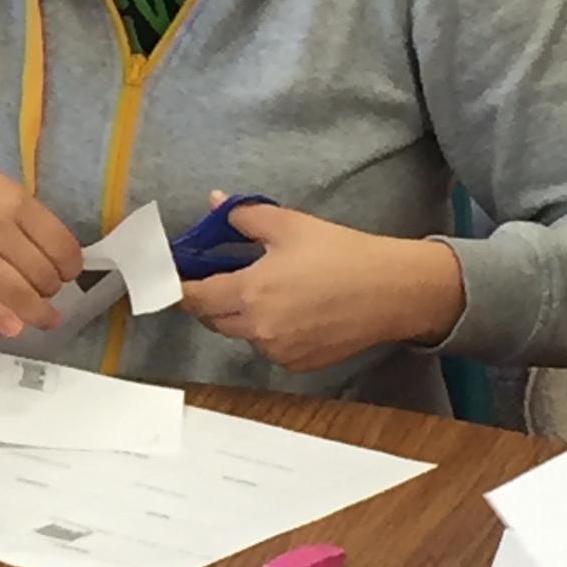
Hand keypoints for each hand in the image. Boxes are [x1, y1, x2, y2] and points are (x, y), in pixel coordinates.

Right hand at [0, 123, 84, 336]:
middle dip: (52, 288)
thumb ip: (17, 207)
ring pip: (16, 290)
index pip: (60, 244)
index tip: (68, 272)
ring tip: (44, 318)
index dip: (70, 265)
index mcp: (15, 199)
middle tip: (49, 292)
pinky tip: (14, 328)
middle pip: (42, 272)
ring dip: (36, 310)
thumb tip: (43, 241)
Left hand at [177, 192, 466, 373]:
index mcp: (250, 294)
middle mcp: (259, 329)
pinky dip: (268, 331)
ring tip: (265, 289)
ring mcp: (280, 351)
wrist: (394, 291)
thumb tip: (213, 202)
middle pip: (213, 319)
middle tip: (222, 275)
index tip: (172, 278)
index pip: (194, 298)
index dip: (179, 287)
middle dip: (211, 299)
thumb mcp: (289, 225)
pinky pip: (268, 347)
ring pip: (241, 334)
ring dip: (241, 315)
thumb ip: (243, 216)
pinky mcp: (300, 364)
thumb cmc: (341, 253)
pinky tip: (290, 309)